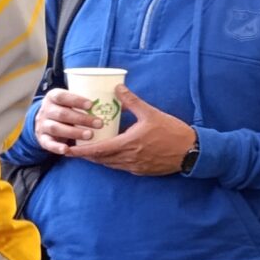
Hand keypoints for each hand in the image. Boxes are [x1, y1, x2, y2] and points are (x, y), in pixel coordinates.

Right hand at [32, 86, 103, 154]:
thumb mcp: (73, 101)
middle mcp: (46, 110)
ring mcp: (43, 125)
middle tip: (99, 123)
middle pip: (62, 114)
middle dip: (81, 119)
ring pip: (56, 128)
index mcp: (54, 97)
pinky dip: (56, 147)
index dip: (75, 100)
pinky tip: (67, 149)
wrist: (47, 121)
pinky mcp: (42, 138)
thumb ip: (90, 100)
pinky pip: (48, 143)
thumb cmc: (67, 109)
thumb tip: (120, 94)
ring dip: (73, 132)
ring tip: (90, 135)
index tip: (91, 105)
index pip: (62, 96)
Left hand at [69, 87, 197, 176]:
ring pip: (110, 165)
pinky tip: (111, 155)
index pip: (98, 150)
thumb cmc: (172, 132)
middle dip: (87, 155)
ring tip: (89, 151)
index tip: (68, 150)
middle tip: (74, 149)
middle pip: (101, 159)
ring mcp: (135, 167)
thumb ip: (132, 101)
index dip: (81, 151)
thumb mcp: (151, 113)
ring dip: (99, 159)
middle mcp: (129, 158)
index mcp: (128, 144)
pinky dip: (112, 162)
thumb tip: (117, 88)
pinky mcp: (142, 171)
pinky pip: (121, 167)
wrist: (192, 151)